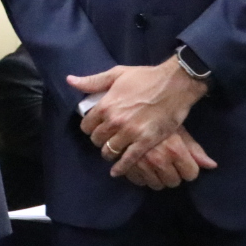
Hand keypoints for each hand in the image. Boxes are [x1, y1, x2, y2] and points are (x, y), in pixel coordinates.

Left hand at [72, 58, 207, 177]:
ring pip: (110, 151)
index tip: (96, 128)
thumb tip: (70, 81)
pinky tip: (116, 171)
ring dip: (109, 152)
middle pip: (97, 139)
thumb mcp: (117, 74)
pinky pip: (128, 160)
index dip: (90, 128)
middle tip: (106, 139)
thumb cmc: (146, 77)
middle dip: (99, 140)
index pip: (86, 125)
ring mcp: (130, 132)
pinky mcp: (146, 141)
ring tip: (113, 151)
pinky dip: (121, 168)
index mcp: (105, 105)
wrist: (176, 84)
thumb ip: (92, 81)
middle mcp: (115, 121)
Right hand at [114, 126, 217, 189]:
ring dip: (157, 177)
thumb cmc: (157, 116)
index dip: (189, 168)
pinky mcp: (124, 165)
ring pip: (155, 185)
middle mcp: (157, 158)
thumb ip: (193, 148)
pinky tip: (141, 166)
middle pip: (173, 182)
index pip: (191, 174)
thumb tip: (212, 166)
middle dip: (173, 174)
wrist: (127, 105)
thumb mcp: (178, 129)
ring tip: (154, 165)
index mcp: (174, 149)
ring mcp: (139, 163)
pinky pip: (138, 182)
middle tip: (168, 163)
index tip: (183, 162)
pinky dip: (140, 177)